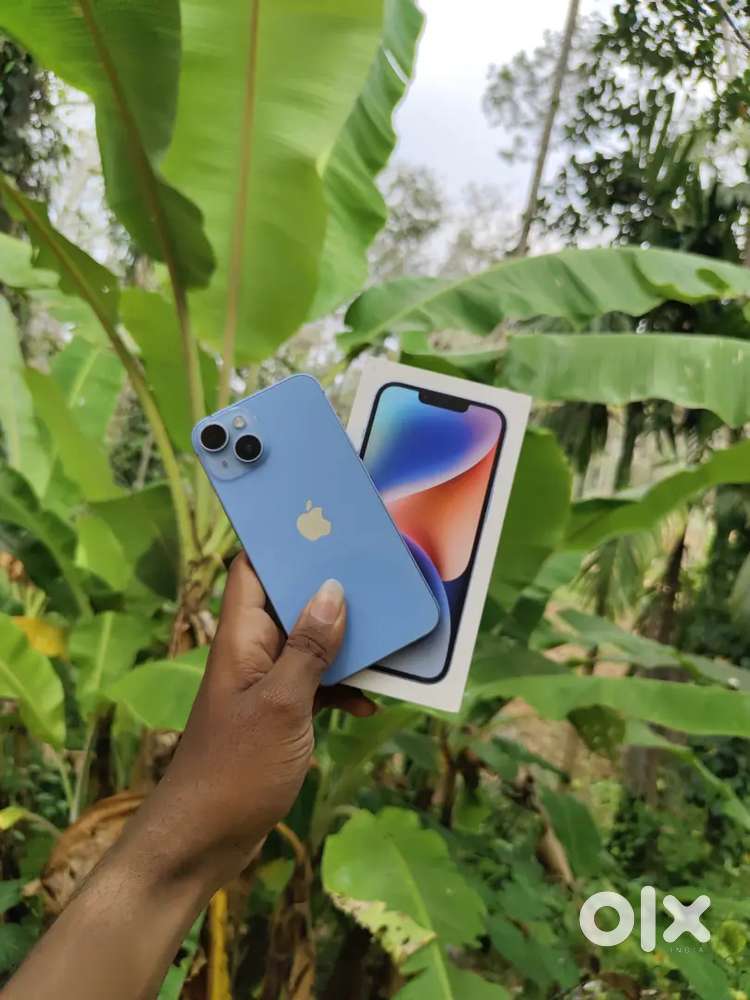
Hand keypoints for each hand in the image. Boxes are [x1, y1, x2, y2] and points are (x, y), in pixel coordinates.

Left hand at [126, 554, 375, 888]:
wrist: (204, 839)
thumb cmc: (236, 768)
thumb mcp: (282, 704)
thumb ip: (309, 648)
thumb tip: (332, 590)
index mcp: (240, 637)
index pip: (251, 568)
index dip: (280, 542)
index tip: (325, 523)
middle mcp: (251, 652)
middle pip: (290, 602)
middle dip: (330, 590)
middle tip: (377, 575)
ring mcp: (264, 684)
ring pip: (308, 644)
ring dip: (344, 643)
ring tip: (388, 635)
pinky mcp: (278, 714)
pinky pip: (314, 684)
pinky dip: (340, 688)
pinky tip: (368, 703)